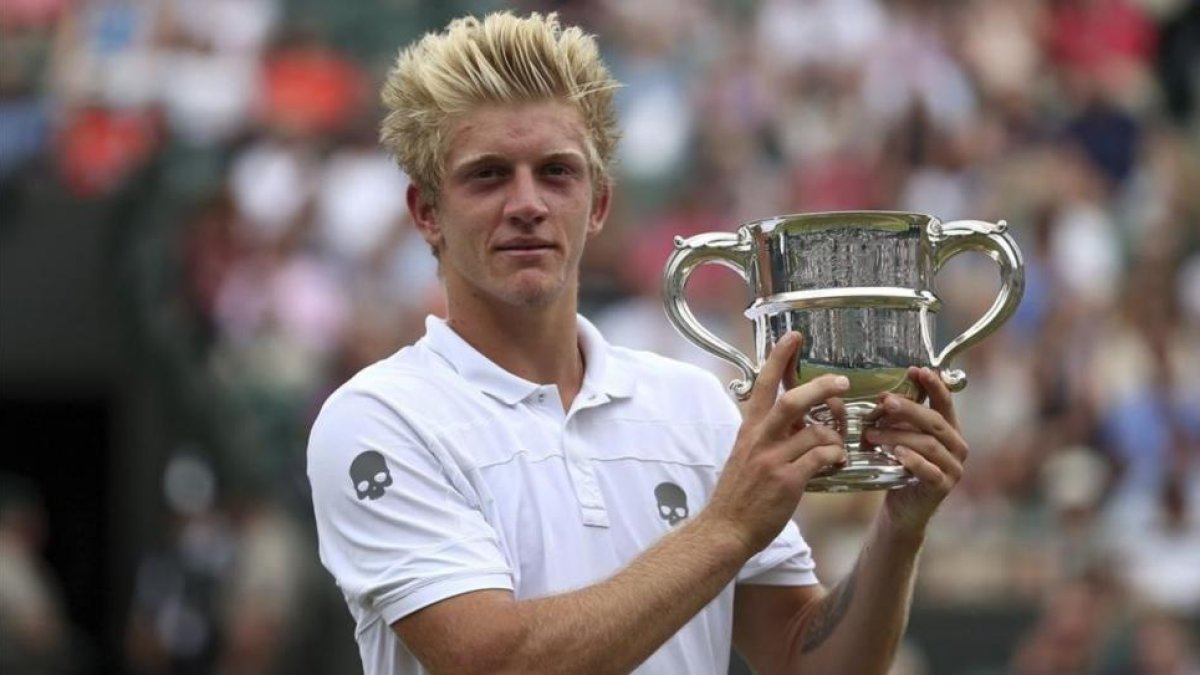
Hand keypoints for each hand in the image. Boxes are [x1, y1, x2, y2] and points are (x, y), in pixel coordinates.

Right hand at [701, 332, 850, 554]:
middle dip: (821, 388)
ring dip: (834, 438)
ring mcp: (772, 461)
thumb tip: (795, 424)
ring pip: (814, 433)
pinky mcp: (787, 482)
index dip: (779, 357)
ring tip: (839, 448)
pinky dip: (835, 458)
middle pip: (793, 401)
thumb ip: (767, 436)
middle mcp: (760, 440)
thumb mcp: (745, 456)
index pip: (764, 384)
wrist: (724, 530)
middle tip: (841, 382)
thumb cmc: (737, 496)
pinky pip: (821, 459)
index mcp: (749, 430)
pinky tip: (837, 464)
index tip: (794, 336)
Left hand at [864, 367, 967, 537]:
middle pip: (934, 421)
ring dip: (899, 435)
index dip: (933, 385)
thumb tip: (882, 394)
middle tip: (884, 401)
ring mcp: (953, 467)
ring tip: (872, 433)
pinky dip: (912, 460)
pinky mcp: (942, 487)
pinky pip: (929, 470)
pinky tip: (896, 454)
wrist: (903, 509)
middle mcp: (956, 446)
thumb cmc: (901, 468)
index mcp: (949, 429)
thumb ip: (899, 419)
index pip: (945, 402)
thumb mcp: (902, 438)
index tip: (916, 370)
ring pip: (928, 444)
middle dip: (909, 408)